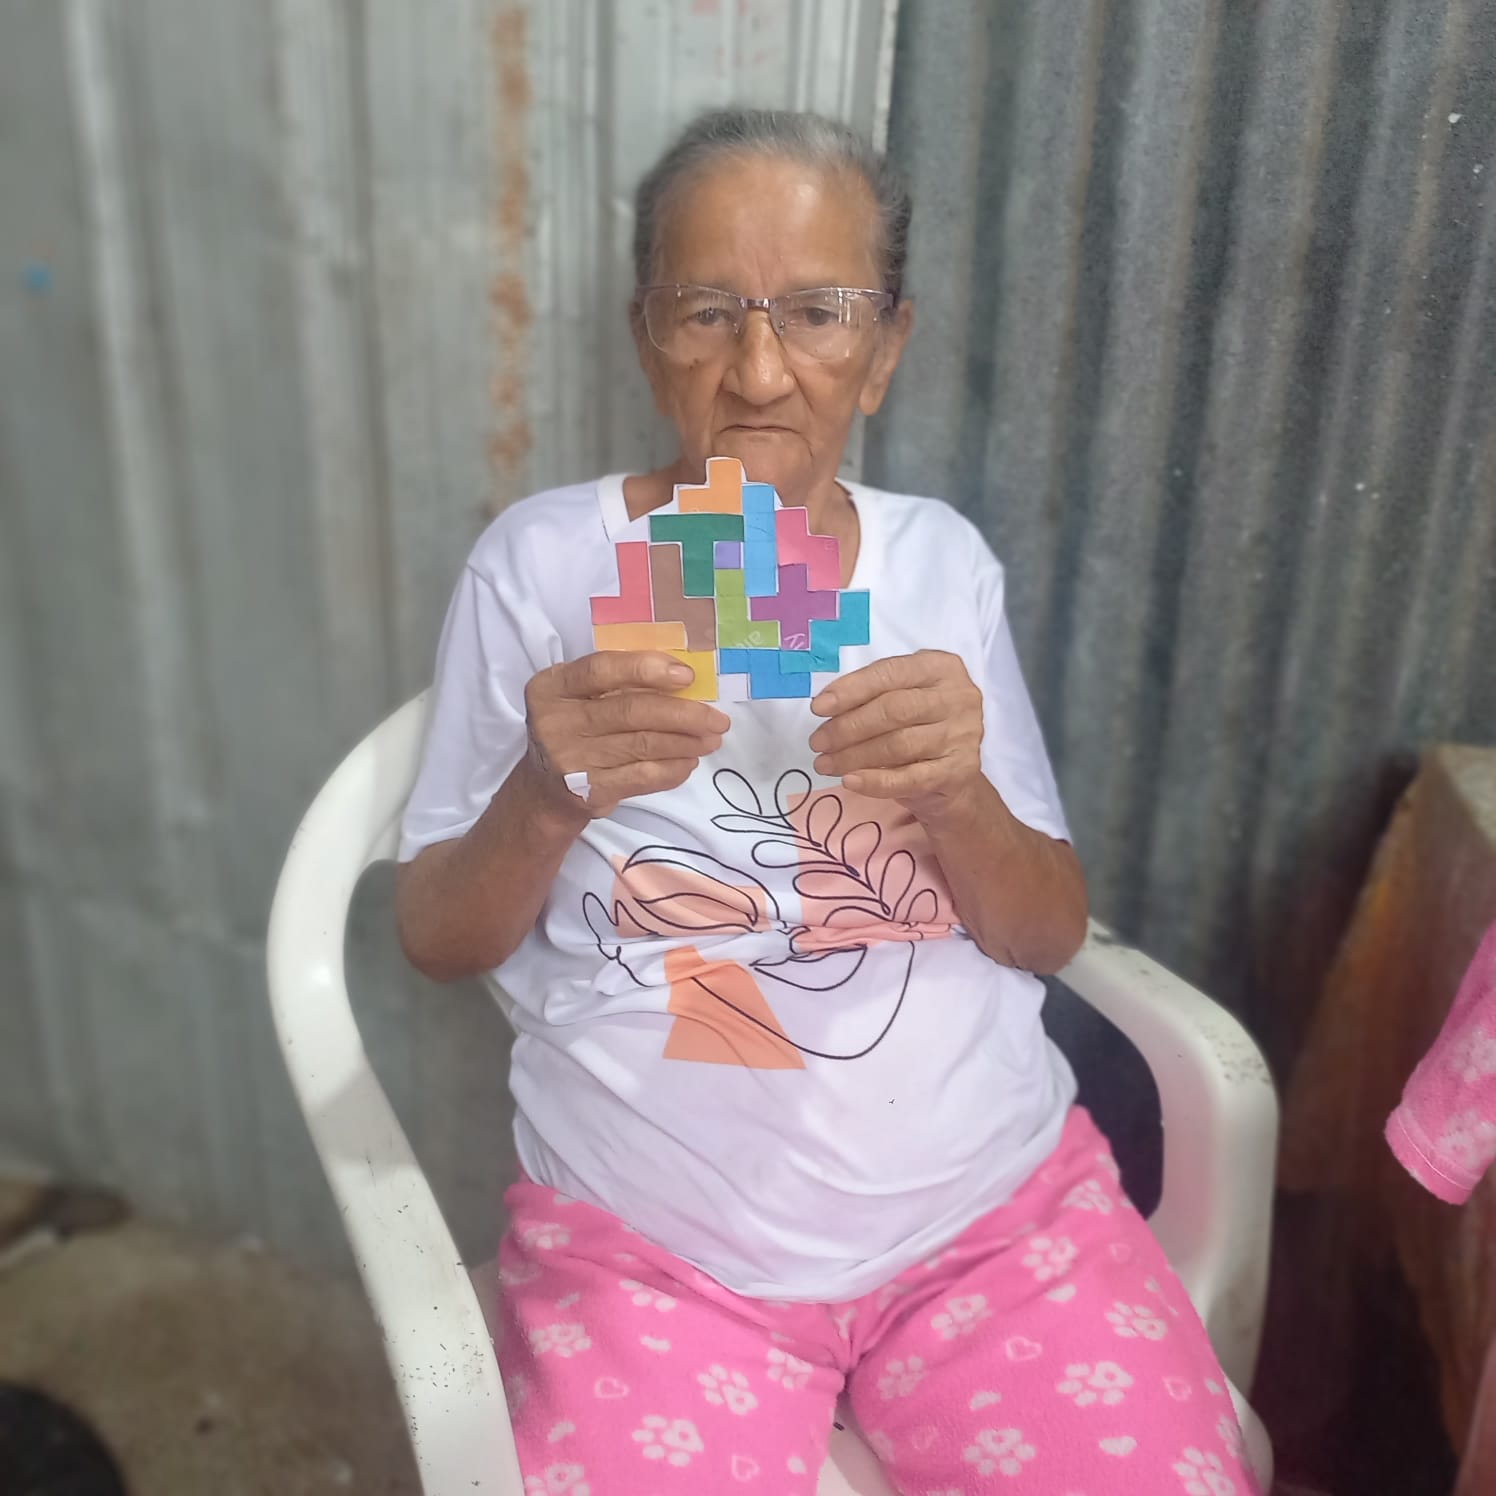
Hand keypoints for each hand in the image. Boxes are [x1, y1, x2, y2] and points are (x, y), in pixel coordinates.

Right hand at [524, 652, 728, 818]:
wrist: (544, 790)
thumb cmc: (574, 730)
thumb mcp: (578, 698)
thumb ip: (617, 684)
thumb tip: (683, 679)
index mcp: (552, 687)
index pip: (601, 669)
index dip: (647, 669)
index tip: (687, 676)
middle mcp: (555, 722)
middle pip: (630, 711)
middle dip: (683, 714)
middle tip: (717, 718)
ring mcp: (570, 760)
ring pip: (642, 745)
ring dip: (686, 742)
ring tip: (711, 739)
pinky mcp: (588, 791)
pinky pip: (642, 777)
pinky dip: (672, 769)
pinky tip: (689, 762)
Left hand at [808, 650, 984, 819]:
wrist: (953, 774)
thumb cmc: (919, 725)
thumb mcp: (901, 696)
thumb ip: (872, 694)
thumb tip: (826, 707)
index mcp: (941, 667)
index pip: (890, 673)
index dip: (851, 690)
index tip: (818, 708)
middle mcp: (959, 697)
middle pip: (893, 710)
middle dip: (847, 727)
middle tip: (817, 742)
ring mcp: (962, 735)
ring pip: (898, 745)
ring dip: (853, 756)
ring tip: (825, 764)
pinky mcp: (959, 771)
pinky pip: (910, 778)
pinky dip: (875, 781)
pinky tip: (850, 780)